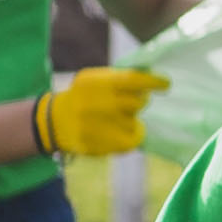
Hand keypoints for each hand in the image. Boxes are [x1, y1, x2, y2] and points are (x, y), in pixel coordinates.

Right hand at [32, 66, 164, 158]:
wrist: (56, 120)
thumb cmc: (84, 96)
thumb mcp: (96, 79)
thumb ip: (120, 78)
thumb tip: (151, 75)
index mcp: (95, 83)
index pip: (132, 80)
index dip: (153, 82)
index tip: (165, 84)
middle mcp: (96, 104)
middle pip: (137, 103)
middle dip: (139, 101)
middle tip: (132, 102)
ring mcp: (97, 127)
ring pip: (134, 122)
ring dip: (131, 119)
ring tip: (115, 117)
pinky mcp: (100, 145)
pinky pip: (132, 140)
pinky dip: (133, 134)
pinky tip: (123, 130)